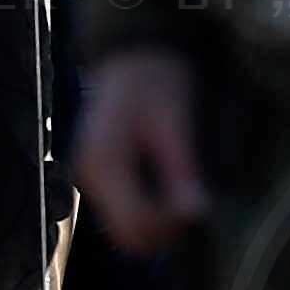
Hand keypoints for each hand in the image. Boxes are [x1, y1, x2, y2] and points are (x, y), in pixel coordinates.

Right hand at [75, 46, 207, 250]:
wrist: (135, 54)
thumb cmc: (156, 81)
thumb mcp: (175, 123)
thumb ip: (181, 170)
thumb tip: (196, 213)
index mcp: (104, 162)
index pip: (134, 224)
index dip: (171, 227)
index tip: (200, 209)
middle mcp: (89, 175)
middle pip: (127, 235)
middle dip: (165, 232)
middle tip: (197, 209)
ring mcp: (92, 177)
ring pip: (125, 228)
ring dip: (159, 225)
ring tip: (187, 198)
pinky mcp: (101, 176)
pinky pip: (125, 211)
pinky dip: (150, 212)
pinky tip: (172, 190)